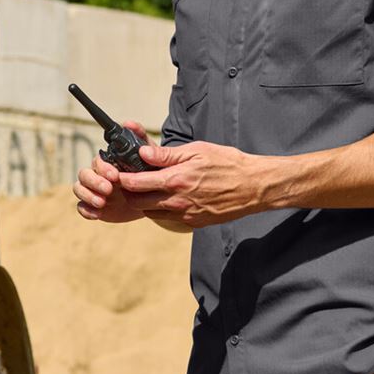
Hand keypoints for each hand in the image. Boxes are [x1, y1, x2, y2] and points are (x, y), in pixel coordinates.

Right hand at [71, 121, 148, 222]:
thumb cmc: (149, 171)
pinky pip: (82, 207)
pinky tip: (97, 214)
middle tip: (109, 189)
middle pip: (84, 174)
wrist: (151, 197)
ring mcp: (94, 190)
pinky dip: (86, 210)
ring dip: (87, 195)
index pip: (97, 161)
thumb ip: (140, 137)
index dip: (103, 168)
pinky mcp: (94, 206)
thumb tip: (128, 122)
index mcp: (108, 162)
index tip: (115, 175)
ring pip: (79, 188)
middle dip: (94, 182)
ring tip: (102, 202)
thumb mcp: (149, 154)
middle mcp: (97, 174)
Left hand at [115, 141, 264, 228]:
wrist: (253, 186)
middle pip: (138, 202)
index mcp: (176, 179)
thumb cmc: (228, 163)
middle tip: (130, 181)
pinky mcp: (193, 222)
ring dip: (144, 202)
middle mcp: (177, 200)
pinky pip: (167, 218)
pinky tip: (166, 197)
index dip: (123, 178)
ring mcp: (184, 214)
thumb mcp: (198, 150)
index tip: (120, 171)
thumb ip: (167, 154)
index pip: (136, 183)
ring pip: (150, 213)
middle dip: (129, 192)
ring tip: (148, 189)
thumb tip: (143, 153)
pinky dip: (160, 209)